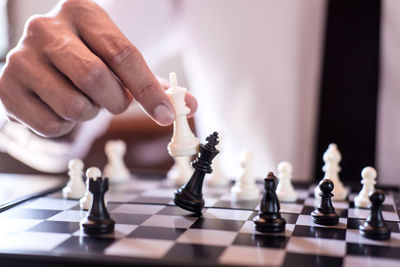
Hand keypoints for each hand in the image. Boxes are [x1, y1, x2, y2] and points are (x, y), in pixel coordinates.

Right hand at [0, 0, 196, 136]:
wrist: (45, 57)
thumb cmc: (91, 57)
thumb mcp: (121, 60)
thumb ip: (155, 84)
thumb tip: (190, 106)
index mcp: (82, 12)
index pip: (123, 54)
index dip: (147, 90)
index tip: (165, 115)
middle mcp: (46, 28)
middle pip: (95, 78)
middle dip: (115, 101)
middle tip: (114, 101)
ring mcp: (20, 57)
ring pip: (74, 105)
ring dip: (90, 114)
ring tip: (85, 100)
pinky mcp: (7, 88)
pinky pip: (52, 125)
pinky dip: (67, 126)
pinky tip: (62, 108)